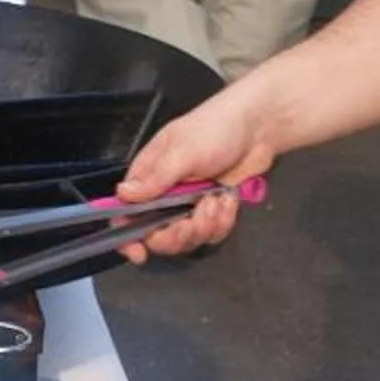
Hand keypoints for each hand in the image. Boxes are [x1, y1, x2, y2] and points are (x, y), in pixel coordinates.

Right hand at [115, 80, 277, 260]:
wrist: (257, 127)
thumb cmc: (214, 130)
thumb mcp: (183, 152)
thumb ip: (155, 178)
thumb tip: (122, 195)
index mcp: (148, 178)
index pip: (125, 214)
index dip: (127, 237)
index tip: (140, 253)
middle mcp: (164, 196)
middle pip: (157, 236)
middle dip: (177, 235)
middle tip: (193, 220)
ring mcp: (189, 205)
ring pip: (188, 239)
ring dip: (205, 225)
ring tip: (217, 199)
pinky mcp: (213, 211)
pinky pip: (212, 233)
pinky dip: (223, 221)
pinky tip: (229, 199)